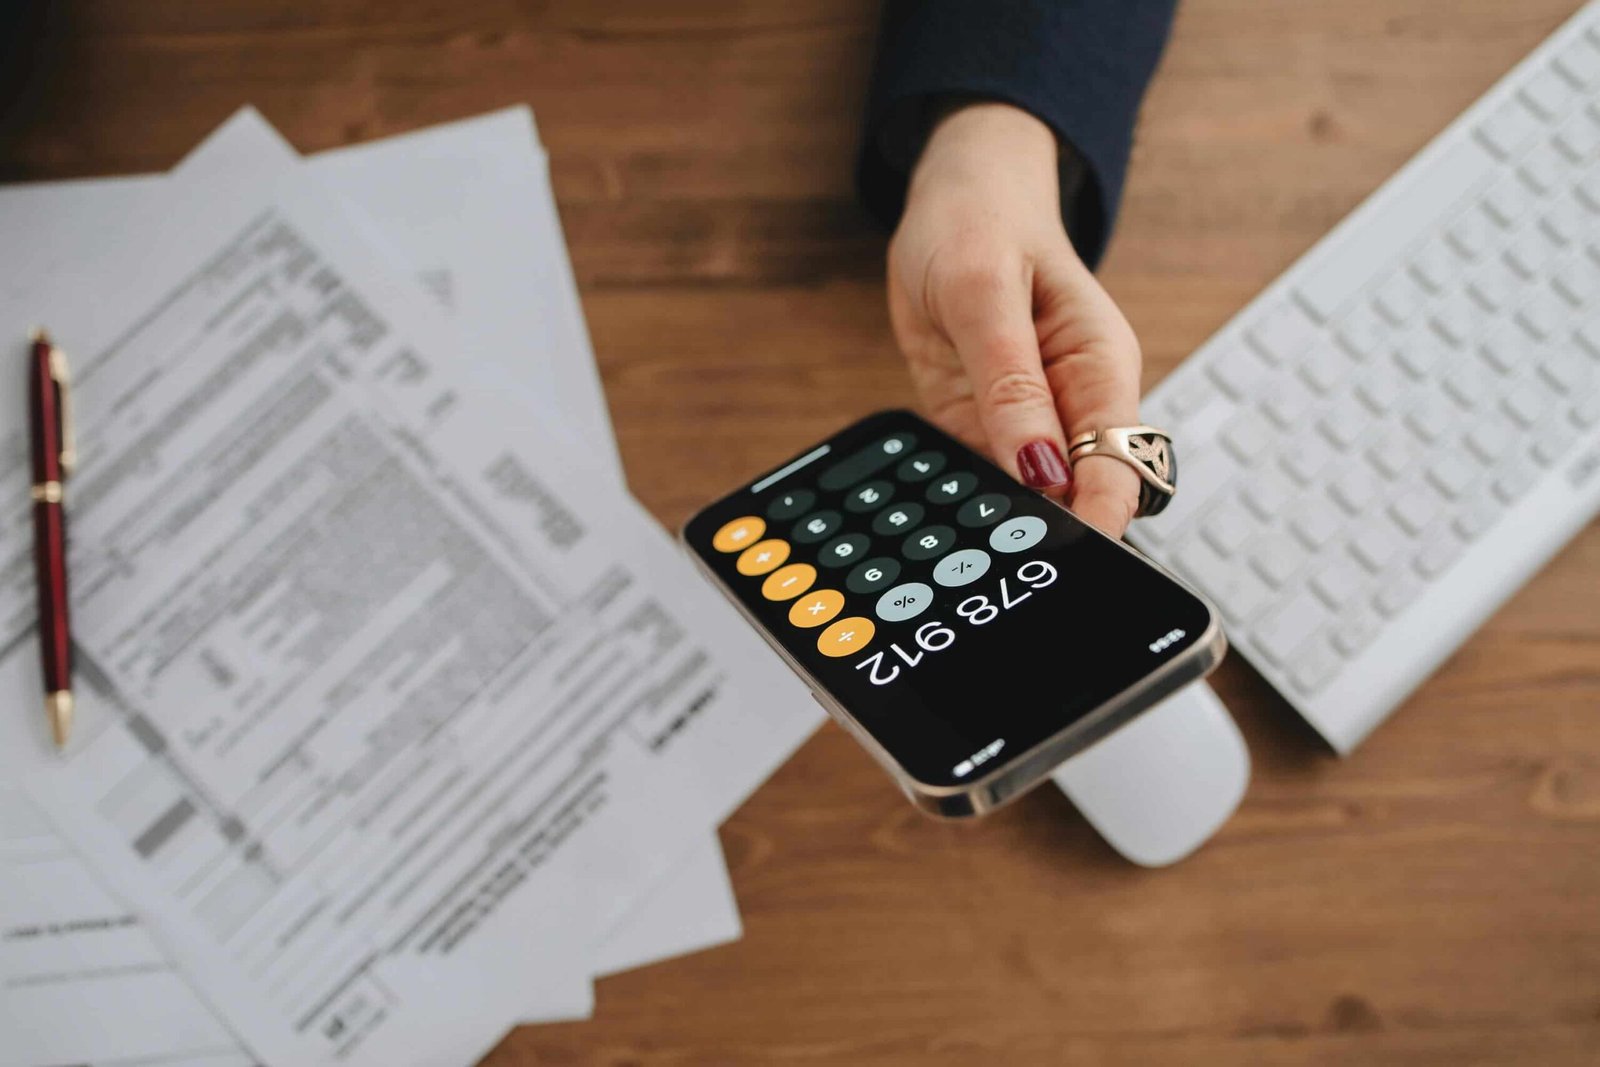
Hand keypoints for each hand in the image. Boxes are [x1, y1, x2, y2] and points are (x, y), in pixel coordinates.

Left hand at [887, 102, 1143, 537]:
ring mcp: (1026, 419)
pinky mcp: (981, 425)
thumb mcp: (984, 295)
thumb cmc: (982, 225)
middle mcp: (1072, 403)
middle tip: (1002, 558)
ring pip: (1025, 495)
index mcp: (1101, 367)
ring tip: (965, 542)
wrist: (955, 201)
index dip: (1098, 518)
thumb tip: (1041, 470)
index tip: (1064, 554)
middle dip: (1045, 529)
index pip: (1120, 465)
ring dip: (997, 518)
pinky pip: (977, 476)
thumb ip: (1012, 385)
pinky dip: (960, 493)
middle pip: (1077, 494)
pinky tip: (942, 510)